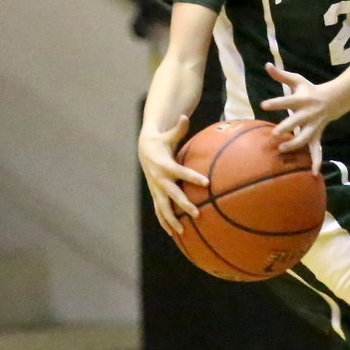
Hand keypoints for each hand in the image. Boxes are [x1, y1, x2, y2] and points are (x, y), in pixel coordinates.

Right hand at [137, 114, 208, 235]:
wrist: (143, 149)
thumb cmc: (161, 141)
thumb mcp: (168, 134)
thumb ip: (179, 128)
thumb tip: (185, 116)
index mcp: (165, 165)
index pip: (181, 172)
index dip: (192, 177)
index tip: (206, 183)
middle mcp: (160, 179)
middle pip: (172, 194)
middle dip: (183, 204)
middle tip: (197, 213)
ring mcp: (156, 189)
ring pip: (163, 207)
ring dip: (172, 220)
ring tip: (182, 232)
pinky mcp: (155, 194)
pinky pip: (160, 211)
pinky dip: (165, 222)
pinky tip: (173, 234)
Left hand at [262, 62, 335, 171]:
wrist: (334, 99)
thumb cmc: (310, 90)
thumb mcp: (297, 80)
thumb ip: (281, 75)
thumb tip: (266, 65)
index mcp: (302, 100)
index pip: (287, 101)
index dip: (276, 103)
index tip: (263, 105)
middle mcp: (308, 114)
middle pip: (296, 122)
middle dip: (286, 128)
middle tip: (273, 135)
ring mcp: (314, 127)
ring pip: (305, 138)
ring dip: (295, 144)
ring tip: (282, 149)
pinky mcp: (317, 135)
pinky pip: (317, 150)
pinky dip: (316, 161)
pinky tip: (313, 173)